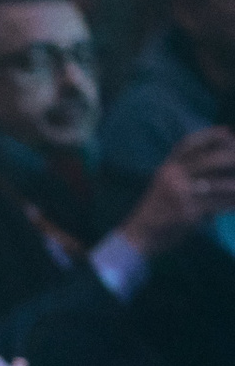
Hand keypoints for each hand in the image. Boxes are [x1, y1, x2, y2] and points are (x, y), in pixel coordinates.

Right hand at [118, 126, 234, 254]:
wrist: (140, 234)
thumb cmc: (157, 208)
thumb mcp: (164, 183)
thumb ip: (184, 171)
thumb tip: (219, 161)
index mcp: (167, 167)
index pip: (188, 144)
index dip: (209, 136)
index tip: (227, 132)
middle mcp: (172, 176)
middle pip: (208, 160)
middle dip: (231, 158)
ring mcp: (180, 194)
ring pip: (218, 185)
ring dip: (234, 186)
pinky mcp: (188, 212)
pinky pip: (218, 205)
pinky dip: (231, 204)